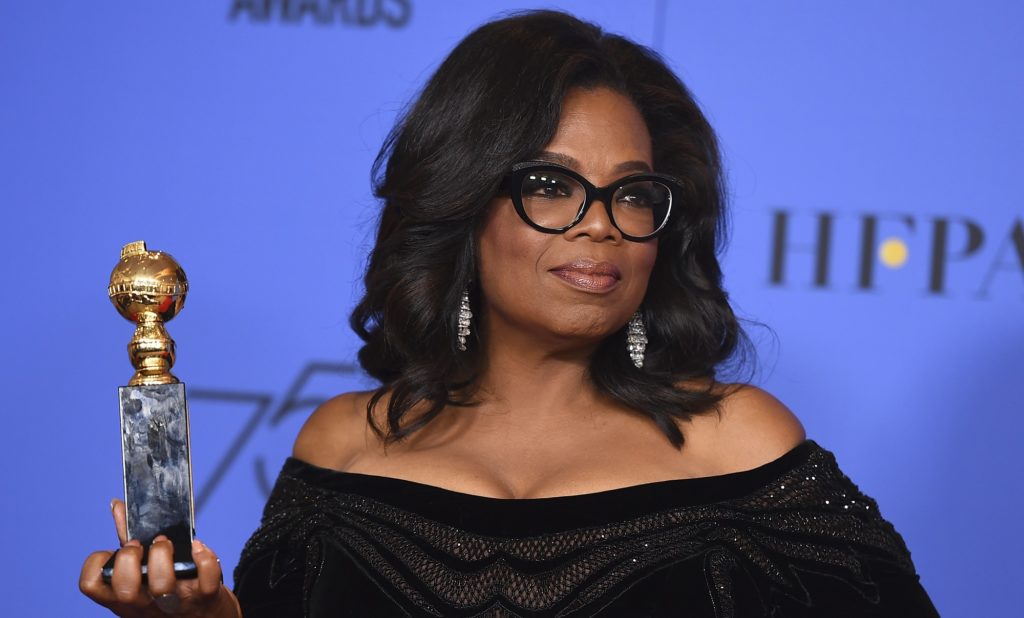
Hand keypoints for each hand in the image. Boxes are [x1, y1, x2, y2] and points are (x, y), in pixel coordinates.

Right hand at [79, 500, 241, 616]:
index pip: (92, 585)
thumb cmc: (168, 591)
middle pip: (125, 589)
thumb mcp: (142, 573)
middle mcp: (145, 604)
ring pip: (162, 585)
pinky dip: (204, 558)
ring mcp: (175, 602)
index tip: (112, 551)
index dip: (96, 563)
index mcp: (123, 598)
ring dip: (162, 555)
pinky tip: (198, 547)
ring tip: (166, 544)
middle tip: (140, 546)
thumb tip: (118, 505)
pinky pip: (206, 579)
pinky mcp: (205, 598)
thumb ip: (128, 540)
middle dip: (129, 559)